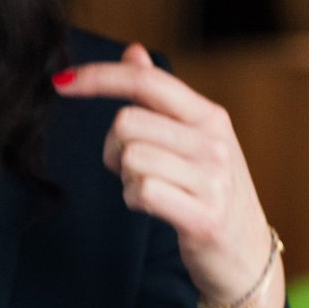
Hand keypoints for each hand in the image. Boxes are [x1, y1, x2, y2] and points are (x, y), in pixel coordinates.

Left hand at [53, 44, 272, 306]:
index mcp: (210, 116)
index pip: (146, 81)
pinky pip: (141, 192)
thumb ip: (161, 97)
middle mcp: (214, 142)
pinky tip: (156, 208)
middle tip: (132, 168)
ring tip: (154, 190)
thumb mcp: (194, 138)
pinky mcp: (204, 217)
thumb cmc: (211, 192)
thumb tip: (133, 51)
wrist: (246, 256)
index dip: (99, 77)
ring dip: (126, 178)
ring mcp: (212, 179)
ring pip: (130, 159)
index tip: (61, 81)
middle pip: (126, 122)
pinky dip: (135, 200)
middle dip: (113, 148)